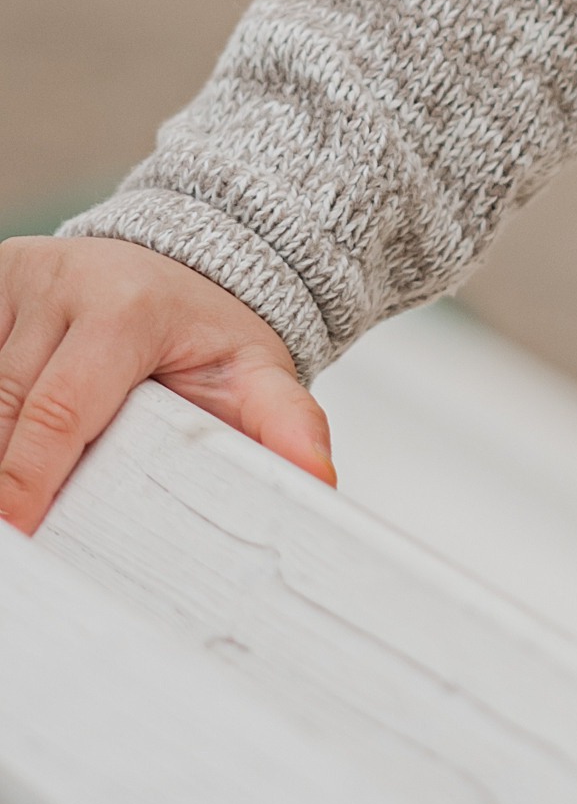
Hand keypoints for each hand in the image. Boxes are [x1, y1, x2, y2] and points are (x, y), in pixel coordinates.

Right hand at [0, 233, 334, 535]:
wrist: (186, 257)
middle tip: (12, 545)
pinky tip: (6, 451)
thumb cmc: (210, 330)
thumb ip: (287, 423)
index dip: (24, 480)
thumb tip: (317, 478)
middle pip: (5, 408)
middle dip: (2, 479)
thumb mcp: (258, 371)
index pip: (61, 411)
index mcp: (128, 310)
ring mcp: (19, 279)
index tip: (12, 533)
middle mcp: (65, 283)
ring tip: (11, 512)